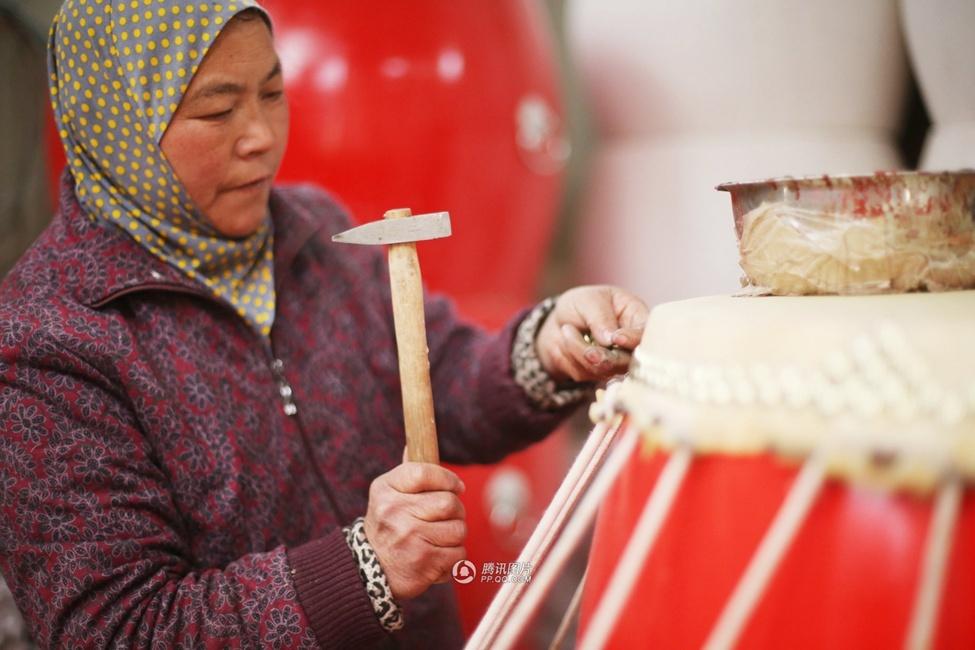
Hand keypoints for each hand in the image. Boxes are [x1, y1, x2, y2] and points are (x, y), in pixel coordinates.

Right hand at [363, 462, 467, 600]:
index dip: (448, 479)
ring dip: (456, 535)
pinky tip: (438, 556)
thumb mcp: (387, 494)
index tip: (456, 487)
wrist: (370, 570)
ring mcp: (409, 538)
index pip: (425, 472)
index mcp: (386, 489)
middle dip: (456, 511)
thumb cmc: (388, 525)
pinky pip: (459, 554)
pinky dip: (454, 557)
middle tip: (447, 517)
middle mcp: (395, 512)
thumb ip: (407, 472)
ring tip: (439, 538)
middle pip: (449, 503)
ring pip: (458, 529)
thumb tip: (415, 440)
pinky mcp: (423, 563)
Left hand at [535, 285, 647, 382]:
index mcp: (636, 318)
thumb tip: (611, 339)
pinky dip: (570, 357)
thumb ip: (601, 317)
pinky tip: (567, 341)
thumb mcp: (589, 300)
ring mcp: (617, 362)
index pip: (645, 334)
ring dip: (579, 350)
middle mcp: (631, 344)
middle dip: (604, 356)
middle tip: (588, 350)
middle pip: (627, 361)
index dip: (633, 340)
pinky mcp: (598, 373)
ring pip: (602, 368)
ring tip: (567, 329)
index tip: (616, 339)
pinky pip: (584, 373)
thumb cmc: (582, 304)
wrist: (561, 320)